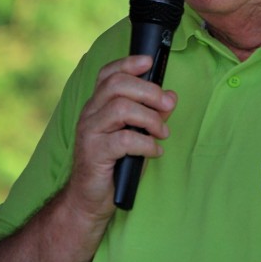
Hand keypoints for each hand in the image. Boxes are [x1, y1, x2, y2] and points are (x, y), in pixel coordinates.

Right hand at [68, 55, 177, 219]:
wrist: (90, 200)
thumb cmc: (115, 165)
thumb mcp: (137, 135)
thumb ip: (152, 114)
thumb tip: (171, 97)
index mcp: (98, 105)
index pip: (108, 74)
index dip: (128, 63)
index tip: (149, 62)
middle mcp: (90, 114)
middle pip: (117, 85)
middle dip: (149, 91)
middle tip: (167, 107)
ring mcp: (90, 132)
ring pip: (121, 108)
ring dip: (150, 118)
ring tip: (162, 133)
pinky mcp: (94, 153)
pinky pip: (124, 140)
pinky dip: (146, 144)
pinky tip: (155, 152)